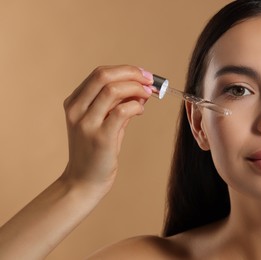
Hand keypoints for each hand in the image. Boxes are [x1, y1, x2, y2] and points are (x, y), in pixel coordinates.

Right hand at [62, 65, 152, 191]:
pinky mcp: (100, 138)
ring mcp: (86, 123)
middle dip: (132, 73)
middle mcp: (76, 110)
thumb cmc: (96, 151)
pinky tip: (140, 111)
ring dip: (136, 88)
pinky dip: (136, 106)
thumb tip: (141, 88)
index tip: (143, 74)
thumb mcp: (103, 122)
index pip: (100, 74)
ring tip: (147, 96)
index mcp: (74, 102)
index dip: (125, 70)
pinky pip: (122, 111)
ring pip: (113, 90)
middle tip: (149, 80)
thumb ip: (118, 105)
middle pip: (103, 76)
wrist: (84, 181)